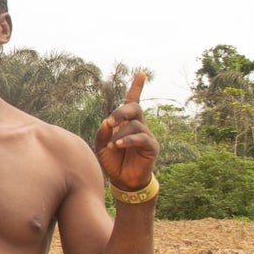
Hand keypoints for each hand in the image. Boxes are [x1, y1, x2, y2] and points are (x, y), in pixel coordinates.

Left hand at [95, 72, 159, 190]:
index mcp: (126, 123)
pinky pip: (141, 138)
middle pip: (134, 108)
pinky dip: (128, 140)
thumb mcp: (101, 146)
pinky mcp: (151, 147)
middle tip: (110, 122)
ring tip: (112, 145)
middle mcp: (138, 125)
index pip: (132, 102)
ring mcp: (146, 135)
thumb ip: (102, 134)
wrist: (123, 180)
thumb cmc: (112, 161)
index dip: (136, 88)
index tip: (140, 73)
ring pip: (135, 125)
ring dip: (121, 134)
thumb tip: (106, 122)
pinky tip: (118, 145)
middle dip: (121, 112)